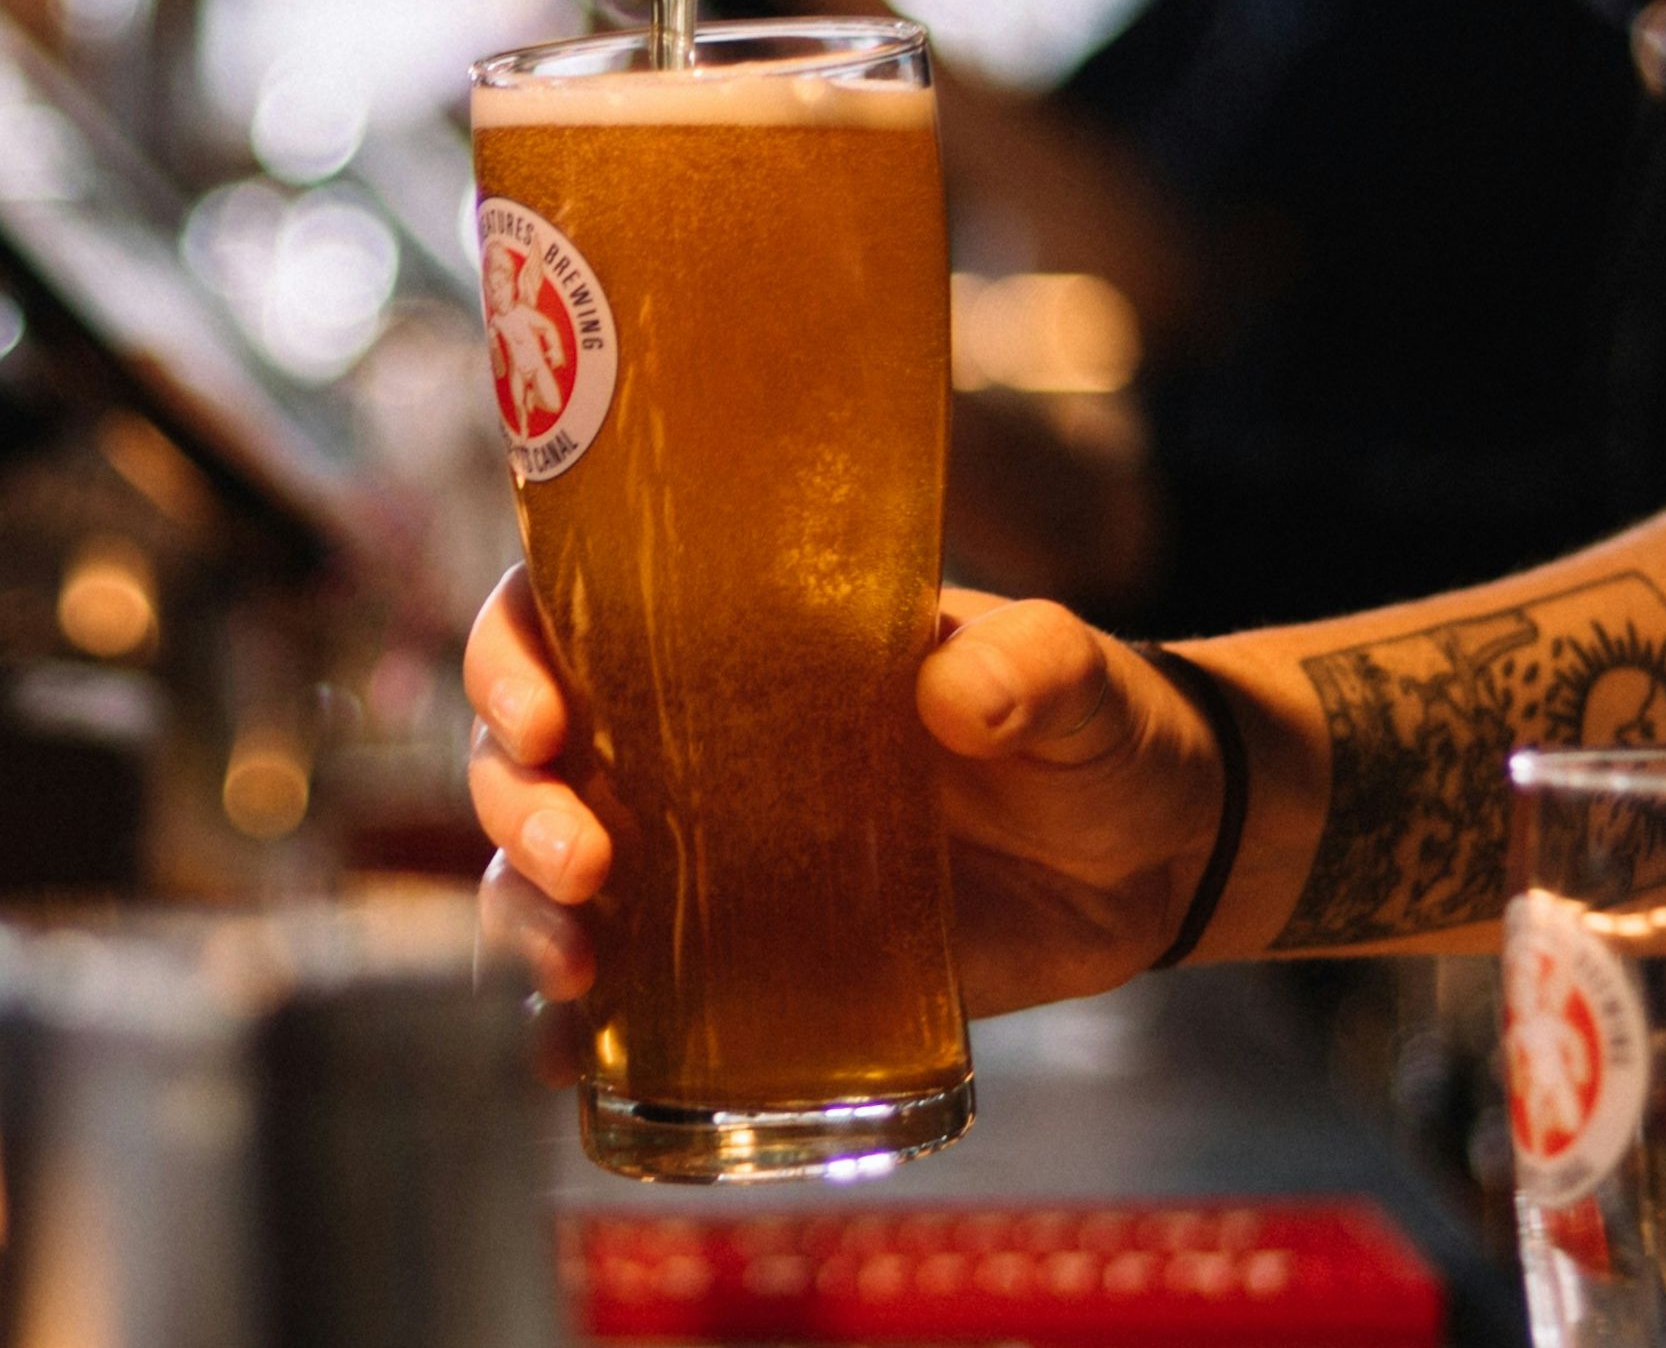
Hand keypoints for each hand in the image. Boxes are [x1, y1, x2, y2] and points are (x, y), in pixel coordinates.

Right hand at [467, 571, 1232, 1017]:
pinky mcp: (737, 962)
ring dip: (524, 914)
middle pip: (528, 750)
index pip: (571, 606)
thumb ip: (1033, 668)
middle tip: (586, 862)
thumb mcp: (1076, 680)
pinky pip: (618, 993)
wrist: (1151, 859)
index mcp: (742, 634)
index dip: (514, 650)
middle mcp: (693, 736)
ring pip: (544, 871)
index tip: (543, 714)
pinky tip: (569, 1058)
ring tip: (581, 968)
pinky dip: (568, 1026)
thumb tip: (960, 695)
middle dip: (516, 803)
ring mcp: (704, 855)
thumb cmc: (1098, 735)